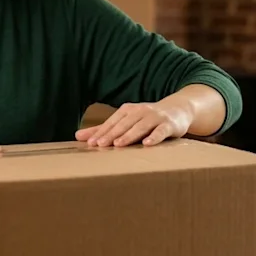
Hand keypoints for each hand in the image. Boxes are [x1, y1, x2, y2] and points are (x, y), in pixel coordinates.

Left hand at [75, 101, 192, 147]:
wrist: (178, 110)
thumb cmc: (147, 119)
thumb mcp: (125, 121)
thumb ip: (103, 129)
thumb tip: (78, 136)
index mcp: (127, 110)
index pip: (112, 122)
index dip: (101, 132)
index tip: (90, 143)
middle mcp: (140, 112)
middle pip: (123, 124)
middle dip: (111, 134)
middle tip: (100, 145)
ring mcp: (154, 117)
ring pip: (140, 127)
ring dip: (129, 135)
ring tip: (118, 145)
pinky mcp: (168, 124)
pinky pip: (160, 131)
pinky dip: (154, 137)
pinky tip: (147, 144)